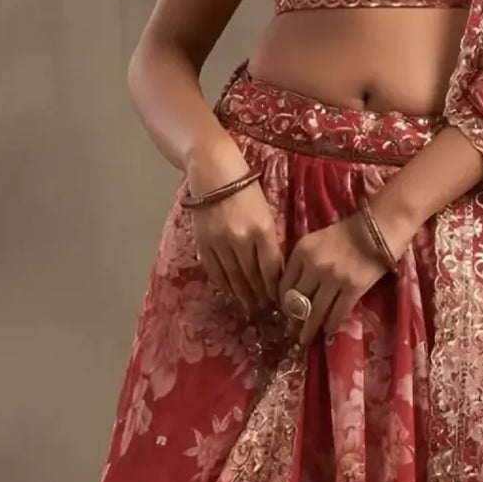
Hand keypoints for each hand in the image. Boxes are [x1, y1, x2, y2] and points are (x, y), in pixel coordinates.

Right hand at [184, 173, 283, 313]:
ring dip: (243, 295)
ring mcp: (220, 243)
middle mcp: (241, 240)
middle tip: (265, 309)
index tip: (279, 299)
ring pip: (234, 278)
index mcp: (262, 230)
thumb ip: (270, 240)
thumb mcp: (266, 212)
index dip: (276, 287)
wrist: (213, 172)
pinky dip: (224, 284)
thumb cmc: (246, 188)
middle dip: (260, 296)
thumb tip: (274, 270)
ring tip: (250, 307)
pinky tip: (230, 292)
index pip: (272, 269)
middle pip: (253, 277)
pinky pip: (215, 271)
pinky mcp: (203, 243)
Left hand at [279, 212, 401, 347]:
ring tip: (306, 338)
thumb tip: (295, 290)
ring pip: (315, 311)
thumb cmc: (348, 232)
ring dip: (309, 328)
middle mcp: (314, 265)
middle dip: (294, 319)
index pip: (284, 284)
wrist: (380, 227)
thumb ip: (303, 261)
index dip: (283, 302)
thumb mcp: (317, 240)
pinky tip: (329, 330)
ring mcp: (333, 278)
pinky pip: (337, 312)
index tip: (285, 311)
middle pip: (297, 300)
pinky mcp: (353, 288)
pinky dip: (331, 324)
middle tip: (292, 330)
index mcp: (302, 251)